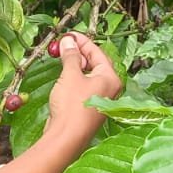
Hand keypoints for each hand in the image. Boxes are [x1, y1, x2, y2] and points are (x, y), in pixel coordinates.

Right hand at [44, 32, 121, 150]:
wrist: (66, 137)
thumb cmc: (72, 106)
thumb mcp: (70, 75)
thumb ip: (70, 56)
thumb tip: (68, 41)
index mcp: (111, 78)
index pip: (97, 52)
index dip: (82, 41)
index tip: (68, 35)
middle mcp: (109, 88)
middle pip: (95, 63)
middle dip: (79, 52)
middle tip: (63, 44)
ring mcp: (100, 99)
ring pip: (89, 75)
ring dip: (75, 65)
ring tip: (61, 57)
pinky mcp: (89, 108)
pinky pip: (84, 87)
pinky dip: (74, 78)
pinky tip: (64, 76)